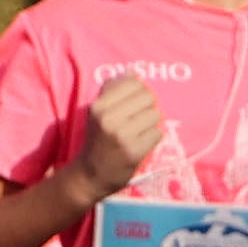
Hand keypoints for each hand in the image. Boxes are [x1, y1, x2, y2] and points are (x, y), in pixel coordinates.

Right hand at [82, 69, 169, 195]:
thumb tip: (133, 72)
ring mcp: (122, 135)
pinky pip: (157, 134)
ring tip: (137, 133)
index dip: (138, 92)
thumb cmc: (97, 139)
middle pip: (148, 98)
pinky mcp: (134, 151)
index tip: (132, 105)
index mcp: (98, 106)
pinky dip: (151, 139)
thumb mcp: (97, 113)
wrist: (90, 174)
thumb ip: (113, 91)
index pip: (134, 84)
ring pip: (155, 115)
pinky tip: (139, 144)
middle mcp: (108, 118)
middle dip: (147, 108)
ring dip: (150, 124)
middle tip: (137, 120)